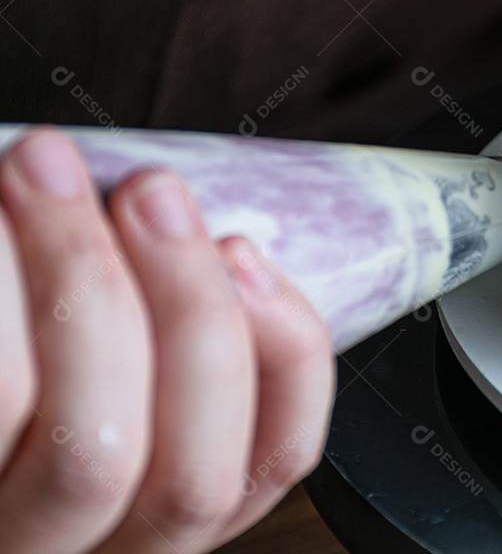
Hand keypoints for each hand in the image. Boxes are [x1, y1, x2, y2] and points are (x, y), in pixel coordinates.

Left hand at [0, 128, 334, 553]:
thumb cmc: (4, 362)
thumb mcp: (89, 365)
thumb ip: (146, 325)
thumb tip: (180, 228)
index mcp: (153, 513)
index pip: (272, 460)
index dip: (288, 352)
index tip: (243, 248)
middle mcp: (88, 552)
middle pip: (191, 471)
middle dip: (188, 304)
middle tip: (150, 189)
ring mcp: (10, 542)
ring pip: (93, 448)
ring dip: (86, 279)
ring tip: (42, 171)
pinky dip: (1, 295)